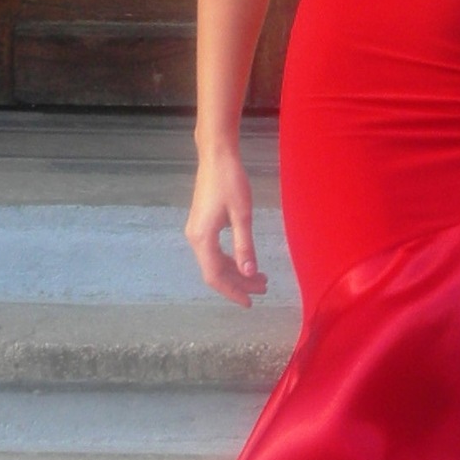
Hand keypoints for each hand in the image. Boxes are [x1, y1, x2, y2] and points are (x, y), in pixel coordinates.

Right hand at [185, 150, 268, 307]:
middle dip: (239, 283)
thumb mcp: (242, 214)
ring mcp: (196, 231)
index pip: (215, 276)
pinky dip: (230, 260)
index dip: (232, 292)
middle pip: (214, 271)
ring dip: (236, 272)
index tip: (250, 302)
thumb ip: (245, 246)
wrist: (216, 157)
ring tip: (260, 277)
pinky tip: (246, 261)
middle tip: (264, 288)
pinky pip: (213, 251)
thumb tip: (249, 273)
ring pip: (214, 262)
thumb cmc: (231, 182)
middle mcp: (195, 238)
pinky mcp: (201, 225)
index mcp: (203, 238)